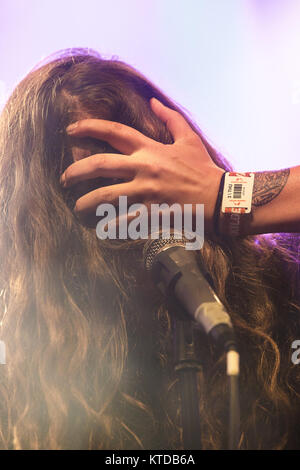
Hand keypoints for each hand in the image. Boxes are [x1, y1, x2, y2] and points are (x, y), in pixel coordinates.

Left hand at [60, 98, 223, 232]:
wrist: (220, 196)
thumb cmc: (203, 168)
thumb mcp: (189, 138)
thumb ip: (170, 118)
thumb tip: (154, 101)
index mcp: (151, 149)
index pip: (114, 133)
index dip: (89, 128)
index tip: (71, 131)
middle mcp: (144, 168)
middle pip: (101, 165)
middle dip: (77, 170)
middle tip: (64, 178)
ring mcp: (147, 191)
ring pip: (107, 195)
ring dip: (87, 202)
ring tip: (77, 207)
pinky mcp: (153, 212)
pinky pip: (125, 220)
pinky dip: (111, 225)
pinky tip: (101, 229)